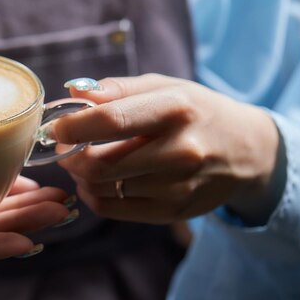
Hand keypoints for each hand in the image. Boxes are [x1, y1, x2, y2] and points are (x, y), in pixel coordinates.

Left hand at [54, 74, 281, 224]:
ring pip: (102, 189)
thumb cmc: (196, 111)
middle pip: (99, 165)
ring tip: (84, 160)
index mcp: (175, 110)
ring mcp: (178, 187)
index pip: (110, 121)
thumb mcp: (164, 87)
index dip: (71, 126)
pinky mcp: (173, 212)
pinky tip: (99, 181)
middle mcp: (180, 151)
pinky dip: (94, 195)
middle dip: (70, 157)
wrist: (247, 151)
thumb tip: (72, 92)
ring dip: (80, 176)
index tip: (52, 127)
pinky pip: (112, 209)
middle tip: (65, 147)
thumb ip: (117, 89)